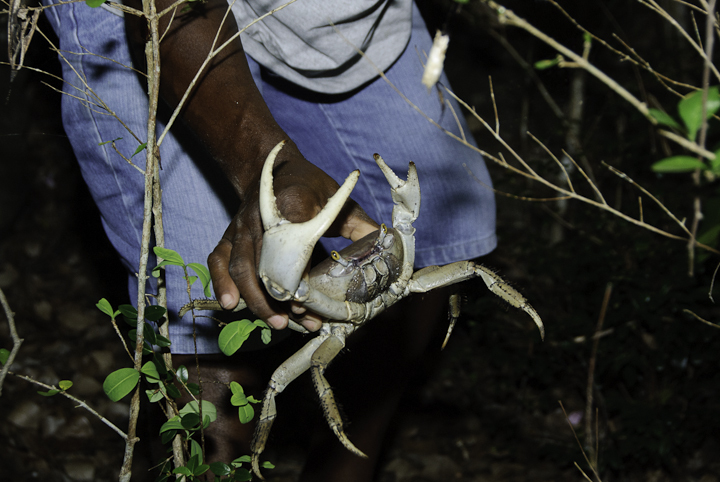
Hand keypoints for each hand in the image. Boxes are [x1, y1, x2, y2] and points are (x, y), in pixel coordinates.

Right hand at [208, 141, 377, 330]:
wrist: (271, 166)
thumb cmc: (311, 186)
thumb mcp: (340, 199)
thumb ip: (361, 225)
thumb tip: (389, 248)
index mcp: (293, 202)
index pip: (293, 242)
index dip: (299, 272)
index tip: (308, 295)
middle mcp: (262, 216)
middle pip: (264, 262)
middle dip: (277, 296)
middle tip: (293, 319)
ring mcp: (242, 226)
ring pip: (241, 266)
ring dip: (255, 298)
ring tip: (274, 322)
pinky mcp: (229, 234)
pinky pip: (219, 260)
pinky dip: (222, 283)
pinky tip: (230, 304)